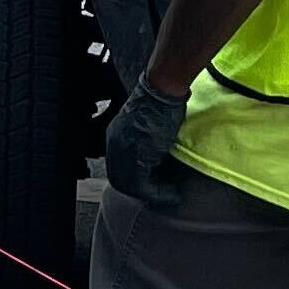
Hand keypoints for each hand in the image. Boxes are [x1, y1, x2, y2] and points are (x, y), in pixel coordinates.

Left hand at [103, 78, 190, 209]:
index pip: (119, 168)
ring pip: (132, 185)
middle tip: (163, 195)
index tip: (152, 186)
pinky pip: (143, 184)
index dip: (135, 180)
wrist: (161, 92)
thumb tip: (156, 158)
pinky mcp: (136, 157)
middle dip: (143, 191)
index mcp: (115, 138)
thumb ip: (144, 141)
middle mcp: (114, 147)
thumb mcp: (147, 124)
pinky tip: (173, 193)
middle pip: (122, 180)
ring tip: (171, 196)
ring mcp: (123, 153)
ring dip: (153, 194)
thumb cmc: (160, 101)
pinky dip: (159, 193)